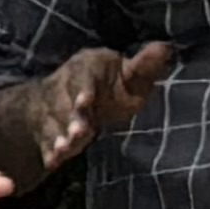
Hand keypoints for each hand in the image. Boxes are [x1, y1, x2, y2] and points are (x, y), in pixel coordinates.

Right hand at [27, 40, 172, 170]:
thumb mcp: (132, 76)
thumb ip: (145, 66)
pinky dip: (49, 150)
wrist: (80, 101)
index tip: (85, 101)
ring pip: (53, 122)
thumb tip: (164, 47)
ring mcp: (52, 107)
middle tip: (79, 133)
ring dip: (59, 136)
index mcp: (86, 67)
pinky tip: (53, 161)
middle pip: (64, 102)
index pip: (81, 76)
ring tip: (64, 149)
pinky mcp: (47, 127)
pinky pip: (45, 139)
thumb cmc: (113, 87)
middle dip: (70, 118)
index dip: (83, 89)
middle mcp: (64, 85)